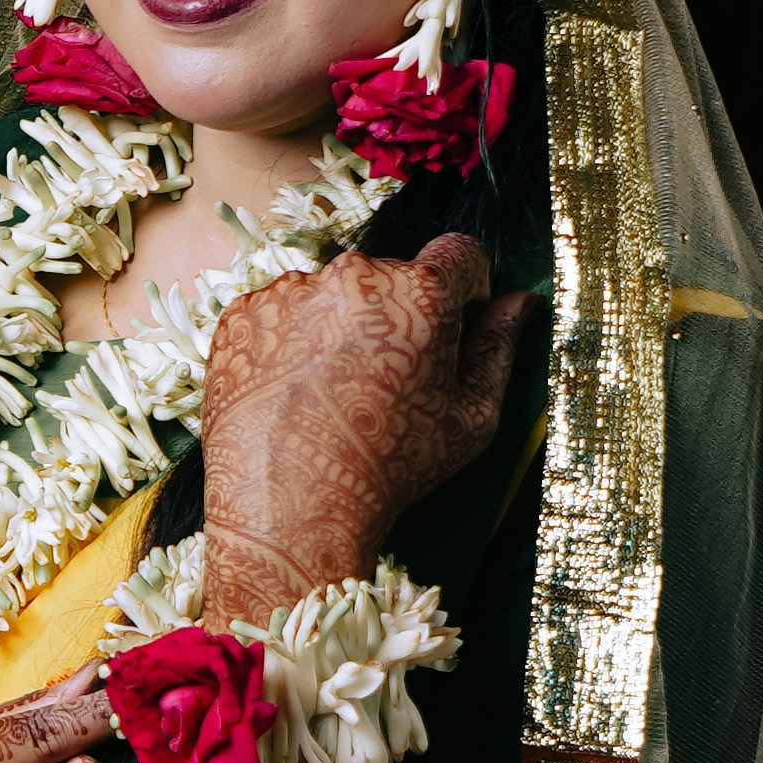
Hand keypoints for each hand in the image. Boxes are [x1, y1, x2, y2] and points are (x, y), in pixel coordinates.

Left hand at [196, 232, 525, 591]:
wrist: (288, 508)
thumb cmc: (390, 469)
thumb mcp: (470, 419)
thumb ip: (499, 348)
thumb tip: (521, 301)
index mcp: (420, 292)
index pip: (461, 254)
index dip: (465, 291)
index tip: (453, 329)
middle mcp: (353, 275)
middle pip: (392, 276)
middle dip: (399, 314)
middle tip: (387, 382)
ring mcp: (290, 291)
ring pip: (332, 294)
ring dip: (340, 326)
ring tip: (333, 395)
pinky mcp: (241, 315)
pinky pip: (281, 314)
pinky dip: (290, 342)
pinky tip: (293, 396)